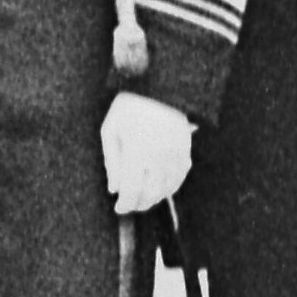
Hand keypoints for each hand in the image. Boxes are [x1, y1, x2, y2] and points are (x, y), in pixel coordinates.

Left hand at [99, 91, 198, 218]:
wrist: (161, 88)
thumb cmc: (129, 107)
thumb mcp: (111, 129)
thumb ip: (111, 161)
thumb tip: (114, 189)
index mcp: (137, 151)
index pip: (132, 190)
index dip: (125, 204)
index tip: (118, 208)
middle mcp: (158, 156)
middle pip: (150, 194)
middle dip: (138, 204)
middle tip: (128, 205)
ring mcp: (175, 155)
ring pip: (166, 189)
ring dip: (153, 198)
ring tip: (141, 198)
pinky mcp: (185, 152)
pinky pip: (179, 178)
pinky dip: (168, 188)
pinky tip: (159, 188)